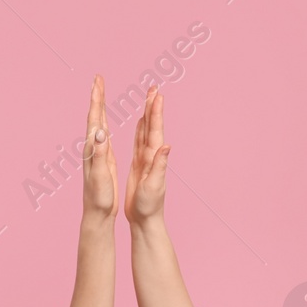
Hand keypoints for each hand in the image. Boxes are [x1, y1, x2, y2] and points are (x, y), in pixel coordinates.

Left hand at [82, 74, 117, 221]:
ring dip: (100, 106)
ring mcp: (97, 153)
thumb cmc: (99, 197)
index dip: (96, 100)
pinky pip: (103, 135)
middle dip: (97, 97)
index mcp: (93, 149)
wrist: (97, 213)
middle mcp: (92, 148)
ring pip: (98, 124)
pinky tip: (105, 121)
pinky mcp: (103, 159)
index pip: (94, 119)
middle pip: (94, 117)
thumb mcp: (100, 174)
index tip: (97, 82)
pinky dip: (104, 123)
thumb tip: (99, 133)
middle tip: (98, 78)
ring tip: (100, 92)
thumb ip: (100, 153)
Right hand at [123, 85, 169, 224]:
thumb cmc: (149, 206)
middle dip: (152, 106)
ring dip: (147, 114)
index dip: (156, 112)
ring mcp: (146, 159)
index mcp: (154, 158)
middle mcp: (152, 155)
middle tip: (153, 87)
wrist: (145, 219)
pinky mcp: (140, 165)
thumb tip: (167, 146)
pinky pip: (139, 142)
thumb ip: (160, 165)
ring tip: (148, 97)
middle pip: (152, 126)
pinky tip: (139, 122)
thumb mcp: (155, 185)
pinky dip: (140, 129)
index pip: (155, 130)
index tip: (157, 94)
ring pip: (146, 131)